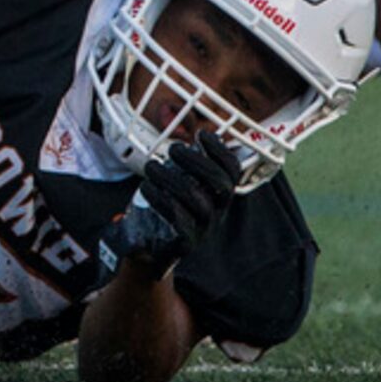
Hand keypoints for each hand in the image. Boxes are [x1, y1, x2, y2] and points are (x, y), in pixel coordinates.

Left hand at [98, 133, 242, 278]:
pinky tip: (147, 188)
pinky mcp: (185, 243)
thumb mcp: (177, 182)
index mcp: (216, 194)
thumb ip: (185, 163)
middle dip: (197, 160)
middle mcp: (215, 211)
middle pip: (222, 184)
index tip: (201, 134)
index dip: (221, 151)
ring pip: (198, 201)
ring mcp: (202, 229)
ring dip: (172, 178)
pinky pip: (180, 220)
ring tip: (151, 167)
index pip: (233, 172)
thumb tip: (198, 133)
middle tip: (173, 148)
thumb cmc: (163, 207)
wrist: (148, 249)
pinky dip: (162, 200)